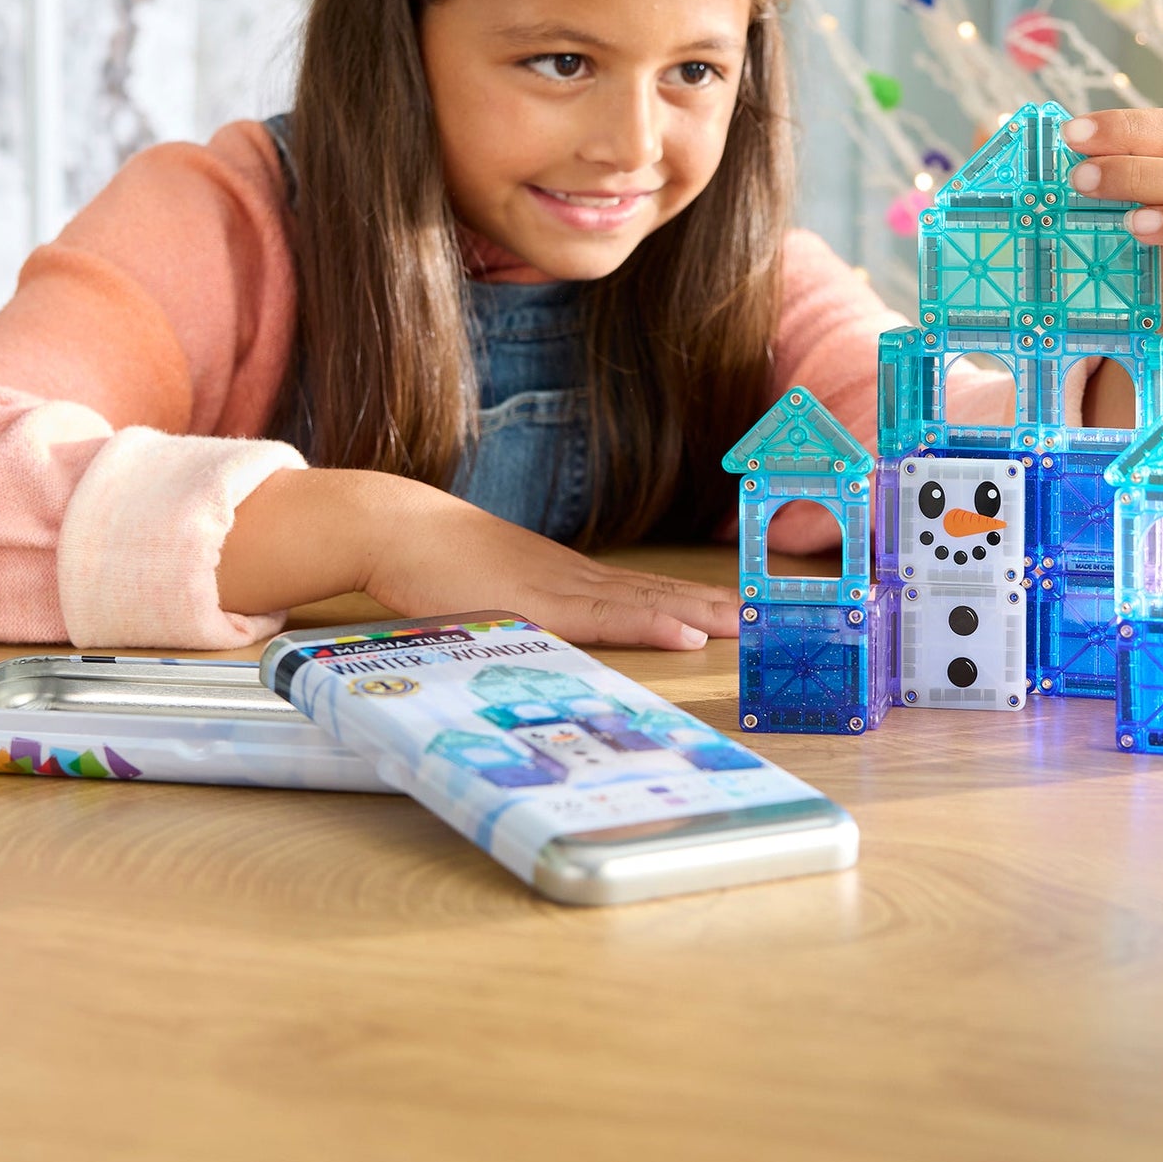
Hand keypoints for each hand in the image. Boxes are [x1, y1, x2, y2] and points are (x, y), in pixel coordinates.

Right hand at [219, 469, 740, 649]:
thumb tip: (537, 629)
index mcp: (565, 577)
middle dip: (711, 608)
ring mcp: (560, 588)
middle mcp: (573, 578)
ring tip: (746, 625)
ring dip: (700, 616)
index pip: (640, 591)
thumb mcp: (490, 590)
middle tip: (765, 620)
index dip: (689, 601)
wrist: (397, 527)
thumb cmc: (434, 562)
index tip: (734, 610)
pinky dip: (652, 626)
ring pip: (645, 605)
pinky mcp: (539, 604)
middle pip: (657, 594)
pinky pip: (608, 620)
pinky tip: (688, 633)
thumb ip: (519, 607)